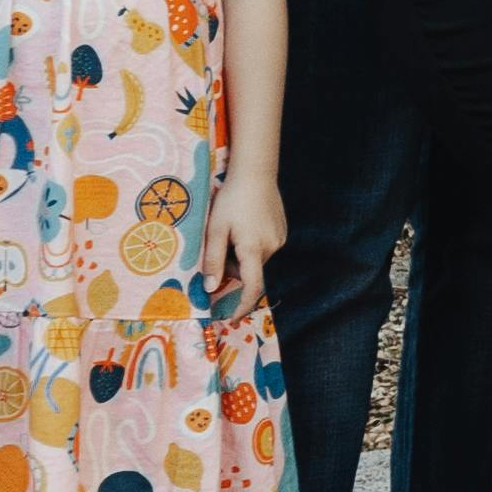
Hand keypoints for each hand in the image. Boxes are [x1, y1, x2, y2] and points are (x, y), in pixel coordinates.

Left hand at [207, 169, 286, 310]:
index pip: (252, 288)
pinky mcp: (282, 231)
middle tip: (219, 245)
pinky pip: (263, 248)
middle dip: (233, 268)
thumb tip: (210, 288)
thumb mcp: (215, 229)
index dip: (242, 307)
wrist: (256, 172)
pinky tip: (244, 223)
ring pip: (256, 260)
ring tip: (232, 229)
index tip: (232, 318)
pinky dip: (251, 245)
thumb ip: (212, 260)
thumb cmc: (231, 199)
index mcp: (253, 250)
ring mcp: (279, 239)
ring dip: (242, 255)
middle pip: (250, 272)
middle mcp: (271, 248)